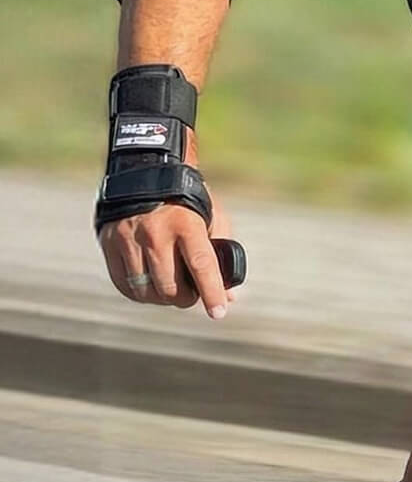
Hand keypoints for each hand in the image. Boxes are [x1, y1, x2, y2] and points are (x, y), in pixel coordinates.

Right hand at [100, 189, 238, 316]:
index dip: (211, 293)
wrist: (145, 170)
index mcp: (186, 224)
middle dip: (185, 298)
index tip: (218, 312)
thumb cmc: (186, 200)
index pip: (201, 267)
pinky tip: (149, 287)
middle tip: (190, 294)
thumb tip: (230, 297)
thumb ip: (221, 256)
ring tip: (170, 289)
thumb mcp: (212, 217)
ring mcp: (129, 238)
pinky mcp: (110, 242)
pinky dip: (139, 293)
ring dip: (161, 298)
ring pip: (146, 291)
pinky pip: (124, 285)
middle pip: (171, 288)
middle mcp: (155, 232)